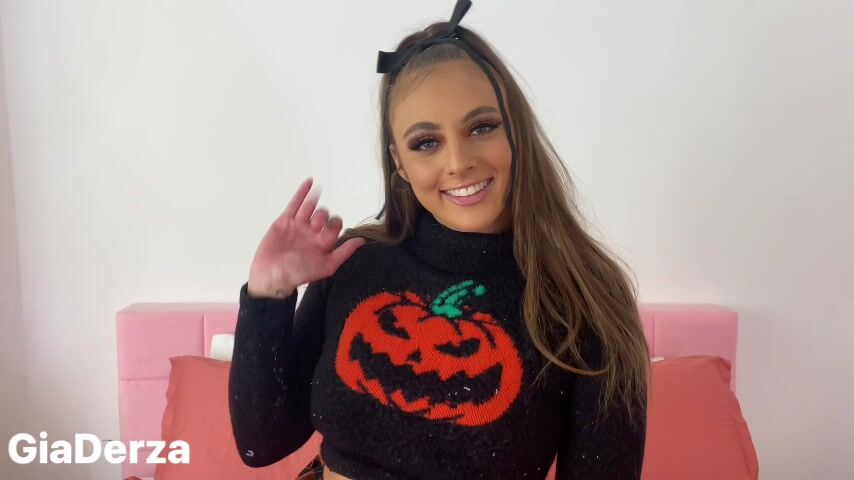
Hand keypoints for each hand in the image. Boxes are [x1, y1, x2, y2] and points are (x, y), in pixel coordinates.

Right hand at [247, 177, 365, 298]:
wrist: (273, 275)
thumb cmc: (299, 273)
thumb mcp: (327, 265)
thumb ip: (344, 252)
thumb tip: (361, 241)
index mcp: (322, 243)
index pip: (334, 226)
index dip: (335, 224)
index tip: (329, 229)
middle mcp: (311, 233)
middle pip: (323, 215)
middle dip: (322, 216)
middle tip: (316, 225)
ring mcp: (298, 225)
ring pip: (310, 208)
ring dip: (315, 203)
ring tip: (317, 197)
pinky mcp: (284, 221)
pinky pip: (295, 204)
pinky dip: (302, 192)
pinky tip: (310, 181)